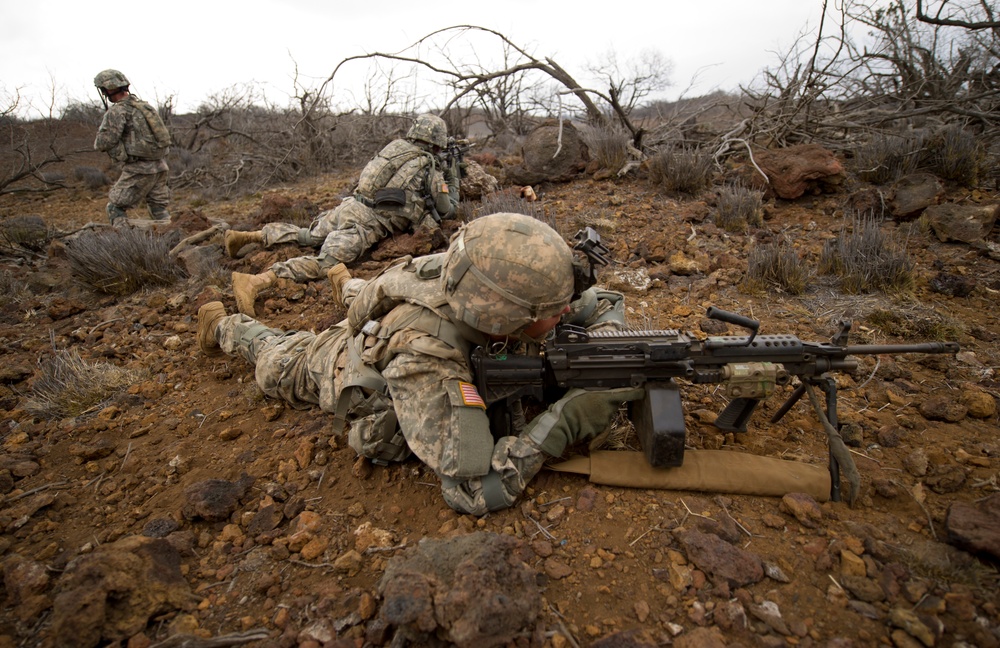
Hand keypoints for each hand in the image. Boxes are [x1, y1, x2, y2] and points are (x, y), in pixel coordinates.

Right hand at [522, 387, 644, 456]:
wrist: (563, 424)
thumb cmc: (568, 407)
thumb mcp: (578, 392)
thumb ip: (590, 392)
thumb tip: (593, 390)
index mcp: (603, 398)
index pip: (624, 394)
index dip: (635, 392)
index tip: (642, 390)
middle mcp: (607, 410)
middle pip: (611, 406)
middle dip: (603, 406)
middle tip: (588, 405)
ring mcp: (605, 421)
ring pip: (604, 418)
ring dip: (595, 417)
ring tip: (581, 415)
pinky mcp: (600, 431)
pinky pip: (599, 428)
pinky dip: (593, 427)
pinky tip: (582, 425)